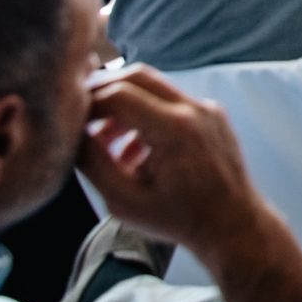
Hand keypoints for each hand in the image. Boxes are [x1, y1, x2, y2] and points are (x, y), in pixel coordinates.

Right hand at [79, 70, 301, 301]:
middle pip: (138, 76)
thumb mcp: (124, 200)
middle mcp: (195, 109)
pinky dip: (146, 117)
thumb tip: (73, 133)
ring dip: (123, 106)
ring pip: (154, 87)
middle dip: (103, 91)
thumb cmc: (178, 219)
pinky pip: (171, 103)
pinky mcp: (212, 115)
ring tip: (103, 142)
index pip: (118, 94)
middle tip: (79, 116)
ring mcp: (207, 108)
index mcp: (174, 128)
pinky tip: (132, 153)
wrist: (233, 225)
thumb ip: (94, 163)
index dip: (87, 104)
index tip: (69, 121)